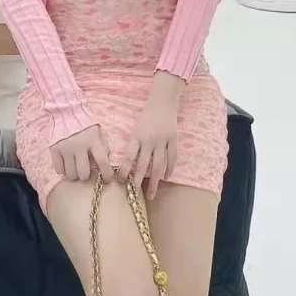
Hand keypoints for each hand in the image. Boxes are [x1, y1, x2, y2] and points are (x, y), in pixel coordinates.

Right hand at [50, 125, 112, 183]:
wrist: (65, 112)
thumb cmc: (85, 124)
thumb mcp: (98, 132)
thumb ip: (103, 146)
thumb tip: (104, 163)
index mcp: (92, 140)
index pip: (102, 161)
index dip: (106, 173)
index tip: (107, 179)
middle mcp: (79, 146)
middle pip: (83, 173)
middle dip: (86, 175)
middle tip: (85, 171)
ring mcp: (65, 148)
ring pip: (71, 174)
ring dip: (75, 174)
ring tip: (75, 168)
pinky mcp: (54, 149)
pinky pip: (58, 169)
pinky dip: (63, 169)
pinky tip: (66, 164)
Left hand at [121, 76, 182, 199]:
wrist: (163, 102)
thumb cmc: (146, 116)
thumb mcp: (135, 129)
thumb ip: (133, 145)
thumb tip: (128, 164)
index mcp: (137, 137)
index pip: (129, 157)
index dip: (125, 170)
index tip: (121, 181)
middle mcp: (149, 140)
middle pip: (144, 165)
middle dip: (139, 181)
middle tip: (136, 194)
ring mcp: (163, 141)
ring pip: (159, 165)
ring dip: (155, 181)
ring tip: (152, 193)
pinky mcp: (174, 140)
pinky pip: (172, 158)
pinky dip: (169, 169)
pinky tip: (166, 177)